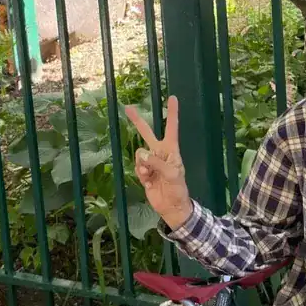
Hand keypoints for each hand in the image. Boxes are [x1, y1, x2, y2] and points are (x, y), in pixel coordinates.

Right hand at [125, 95, 192, 229]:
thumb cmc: (177, 188)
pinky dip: (141, 174)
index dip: (172, 113)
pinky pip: (137, 168)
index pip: (171, 127)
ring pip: (139, 155)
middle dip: (137, 121)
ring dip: (143, 165)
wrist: (171, 207)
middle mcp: (160, 153)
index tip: (173, 98)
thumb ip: (156, 162)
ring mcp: (151, 162)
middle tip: (127, 108)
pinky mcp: (144, 173)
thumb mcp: (171, 174)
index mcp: (171, 149)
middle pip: (146, 133)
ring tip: (151, 176)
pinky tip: (148, 182)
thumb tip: (141, 154)